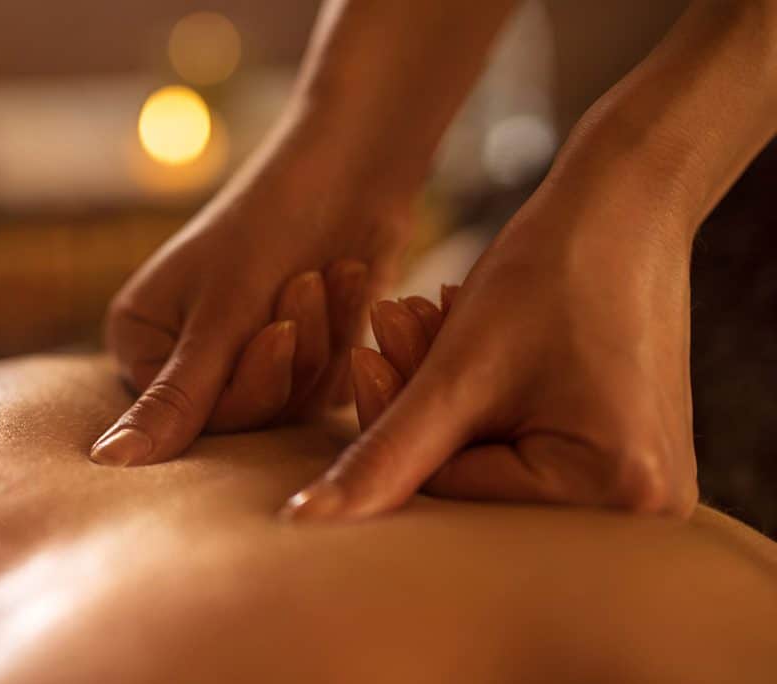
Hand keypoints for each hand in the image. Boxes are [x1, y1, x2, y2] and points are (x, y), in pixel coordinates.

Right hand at [90, 124, 412, 465]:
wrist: (352, 166)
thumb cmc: (272, 225)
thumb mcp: (221, 314)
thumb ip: (174, 399)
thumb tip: (110, 464)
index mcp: (141, 341)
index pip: (192, 418)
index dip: (249, 384)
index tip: (278, 329)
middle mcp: (184, 356)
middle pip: (243, 417)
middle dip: (290, 357)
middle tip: (304, 283)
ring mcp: (241, 355)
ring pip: (289, 405)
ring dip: (321, 341)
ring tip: (325, 272)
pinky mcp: (296, 355)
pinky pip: (324, 388)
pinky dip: (341, 338)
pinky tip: (345, 280)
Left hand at [283, 204, 700, 520]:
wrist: (628, 206)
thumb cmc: (553, 271)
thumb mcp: (459, 371)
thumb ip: (384, 454)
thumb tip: (308, 520)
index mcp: (613, 494)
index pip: (456, 492)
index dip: (394, 430)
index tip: (361, 358)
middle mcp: (645, 511)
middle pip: (481, 481)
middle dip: (423, 408)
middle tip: (387, 328)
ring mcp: (642, 484)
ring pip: (499, 457)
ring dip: (448, 395)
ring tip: (421, 318)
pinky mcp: (628, 455)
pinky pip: (531, 442)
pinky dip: (486, 397)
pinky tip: (464, 337)